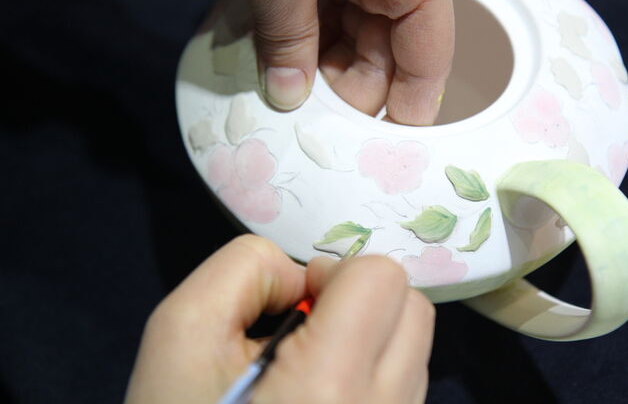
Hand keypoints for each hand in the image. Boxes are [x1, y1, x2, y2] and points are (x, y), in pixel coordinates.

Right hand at [124, 234, 434, 403]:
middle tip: (306, 324)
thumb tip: (303, 276)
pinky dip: (373, 369)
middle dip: (361, 297)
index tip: (297, 299)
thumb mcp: (181, 330)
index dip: (336, 273)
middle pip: (412, 309)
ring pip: (413, 348)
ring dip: (369, 334)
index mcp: (329, 389)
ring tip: (311, 366)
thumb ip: (245, 268)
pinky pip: (406, 385)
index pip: (383, 279)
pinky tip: (325, 394)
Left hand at [241, 0, 453, 124]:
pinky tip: (275, 56)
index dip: (402, 114)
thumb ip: (287, 33)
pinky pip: (329, 13)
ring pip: (353, 40)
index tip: (374, 154)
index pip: (426, 63)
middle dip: (342, 92)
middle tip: (302, 120)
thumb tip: (285, 95)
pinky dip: (303, 37)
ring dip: (316, 67)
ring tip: (278, 87)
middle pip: (385, 58)